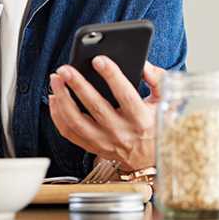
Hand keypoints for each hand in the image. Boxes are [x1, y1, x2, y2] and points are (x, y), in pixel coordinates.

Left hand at [48, 56, 165, 171]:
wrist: (148, 160)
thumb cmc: (154, 127)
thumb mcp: (164, 104)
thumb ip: (158, 81)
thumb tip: (144, 64)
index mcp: (140, 120)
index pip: (125, 95)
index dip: (112, 76)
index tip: (99, 59)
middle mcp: (121, 133)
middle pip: (95, 106)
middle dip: (78, 85)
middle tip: (66, 69)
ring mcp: (104, 142)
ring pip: (76, 121)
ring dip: (63, 99)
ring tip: (56, 80)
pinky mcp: (91, 147)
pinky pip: (69, 132)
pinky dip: (58, 116)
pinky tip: (54, 98)